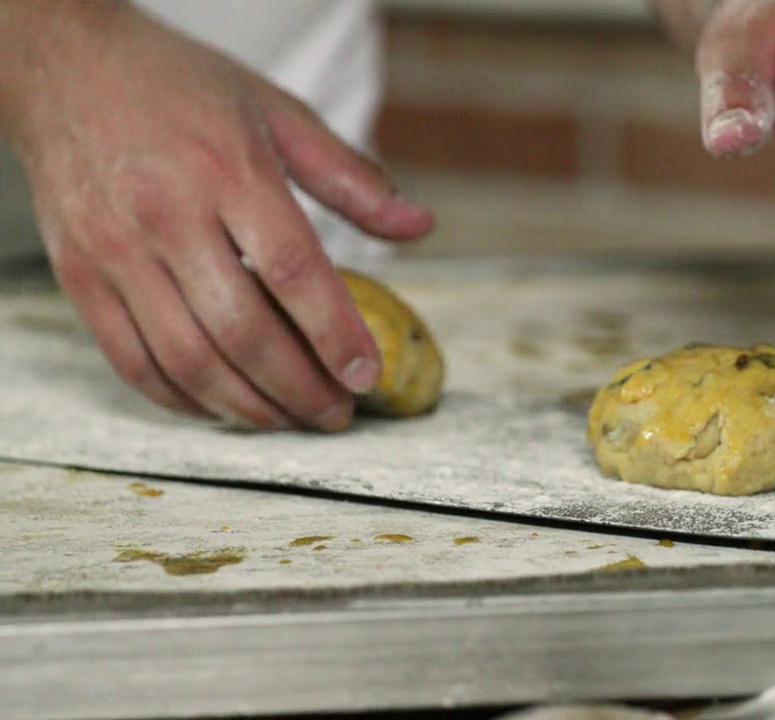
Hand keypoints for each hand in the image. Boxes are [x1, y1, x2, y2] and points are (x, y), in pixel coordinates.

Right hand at [0, 2, 433, 430]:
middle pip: (243, 330)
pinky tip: (223, 407)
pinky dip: (181, 398)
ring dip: (247, 406)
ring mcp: (116, 250)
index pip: (293, 270)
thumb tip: (420, 226)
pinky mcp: (79, 275)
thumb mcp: (277, 112)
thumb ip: (351, 177)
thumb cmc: (181, 87)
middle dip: (299, 388)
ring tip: (290, 421)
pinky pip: (132, 360)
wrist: (64, 65)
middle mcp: (167, 214)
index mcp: (228, 170)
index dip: (336, 333)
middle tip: (336, 414)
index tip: (367, 375)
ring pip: (188, 359)